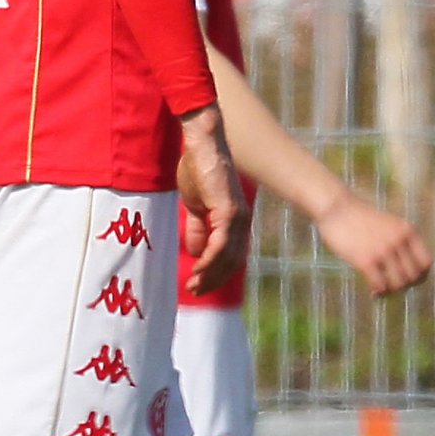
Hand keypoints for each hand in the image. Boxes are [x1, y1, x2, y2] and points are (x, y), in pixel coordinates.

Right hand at [177, 105, 249, 295]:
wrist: (201, 145)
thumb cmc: (198, 169)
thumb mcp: (195, 204)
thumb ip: (198, 228)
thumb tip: (195, 252)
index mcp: (234, 221)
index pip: (231, 256)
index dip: (216, 273)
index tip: (199, 284)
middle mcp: (240, 222)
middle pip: (233, 262)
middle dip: (214, 280)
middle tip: (195, 291)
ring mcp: (237, 217)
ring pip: (228, 257)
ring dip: (211, 274)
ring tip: (194, 285)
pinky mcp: (229, 211)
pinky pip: (221, 243)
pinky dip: (210, 259)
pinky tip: (198, 268)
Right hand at [315, 191, 432, 296]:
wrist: (337, 209)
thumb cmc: (361, 219)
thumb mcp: (389, 225)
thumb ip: (400, 242)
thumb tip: (408, 272)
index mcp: (407, 231)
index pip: (426, 263)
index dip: (420, 276)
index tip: (409, 281)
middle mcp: (399, 241)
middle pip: (413, 277)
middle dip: (404, 286)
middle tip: (392, 286)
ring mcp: (383, 250)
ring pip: (398, 284)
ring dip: (391, 291)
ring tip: (382, 290)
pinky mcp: (365, 260)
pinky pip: (380, 285)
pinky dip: (378, 292)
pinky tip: (373, 292)